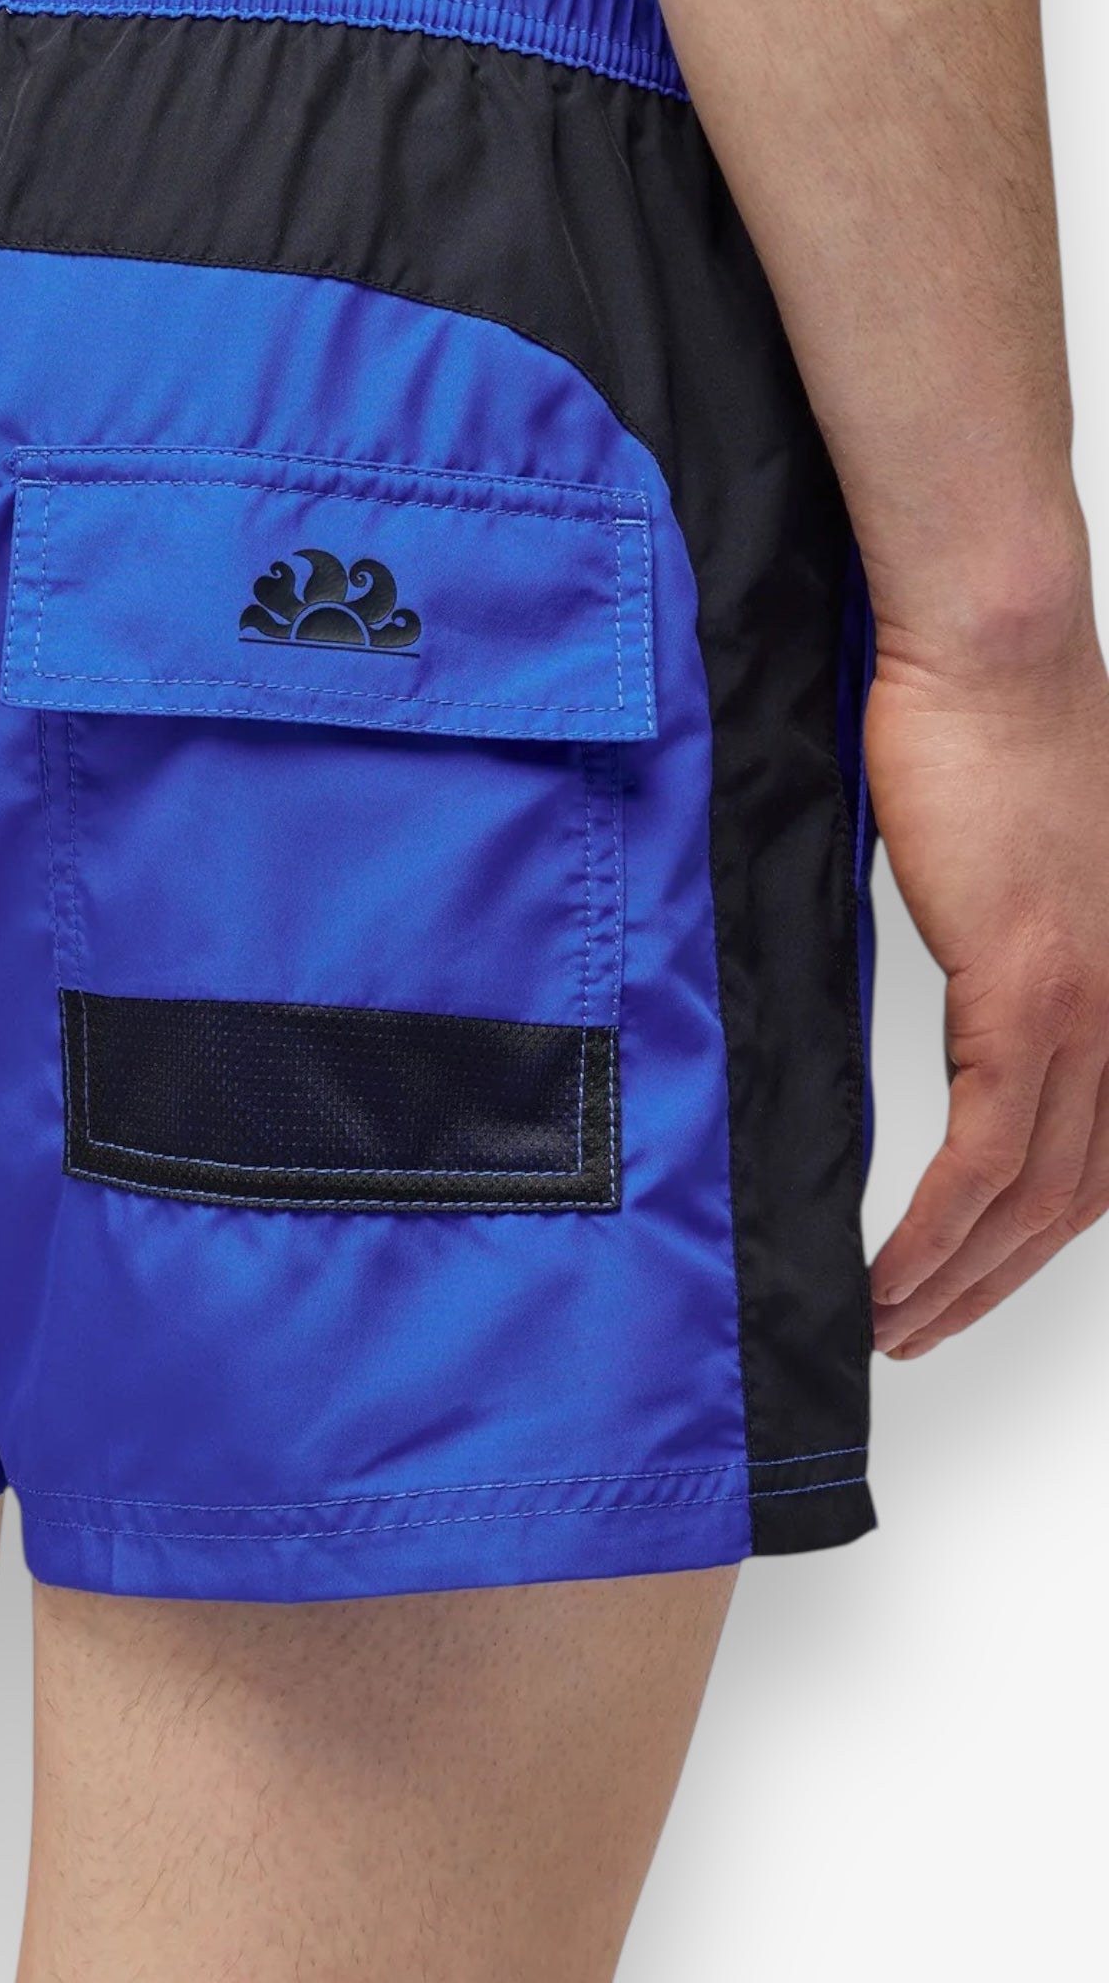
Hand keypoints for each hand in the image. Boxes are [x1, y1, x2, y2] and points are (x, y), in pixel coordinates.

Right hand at [867, 629, 1108, 1357]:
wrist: (991, 653)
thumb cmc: (983, 727)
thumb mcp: (997, 864)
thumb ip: (987, 946)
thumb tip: (942, 997)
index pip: (1099, 1151)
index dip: (1035, 1236)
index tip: (968, 1277)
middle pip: (1078, 1196)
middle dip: (996, 1282)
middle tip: (923, 1328)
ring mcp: (1089, 1005)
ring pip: (1040, 1196)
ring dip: (962, 1277)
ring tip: (896, 1322)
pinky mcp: (1033, 993)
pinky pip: (992, 1157)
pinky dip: (942, 1232)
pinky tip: (895, 1270)